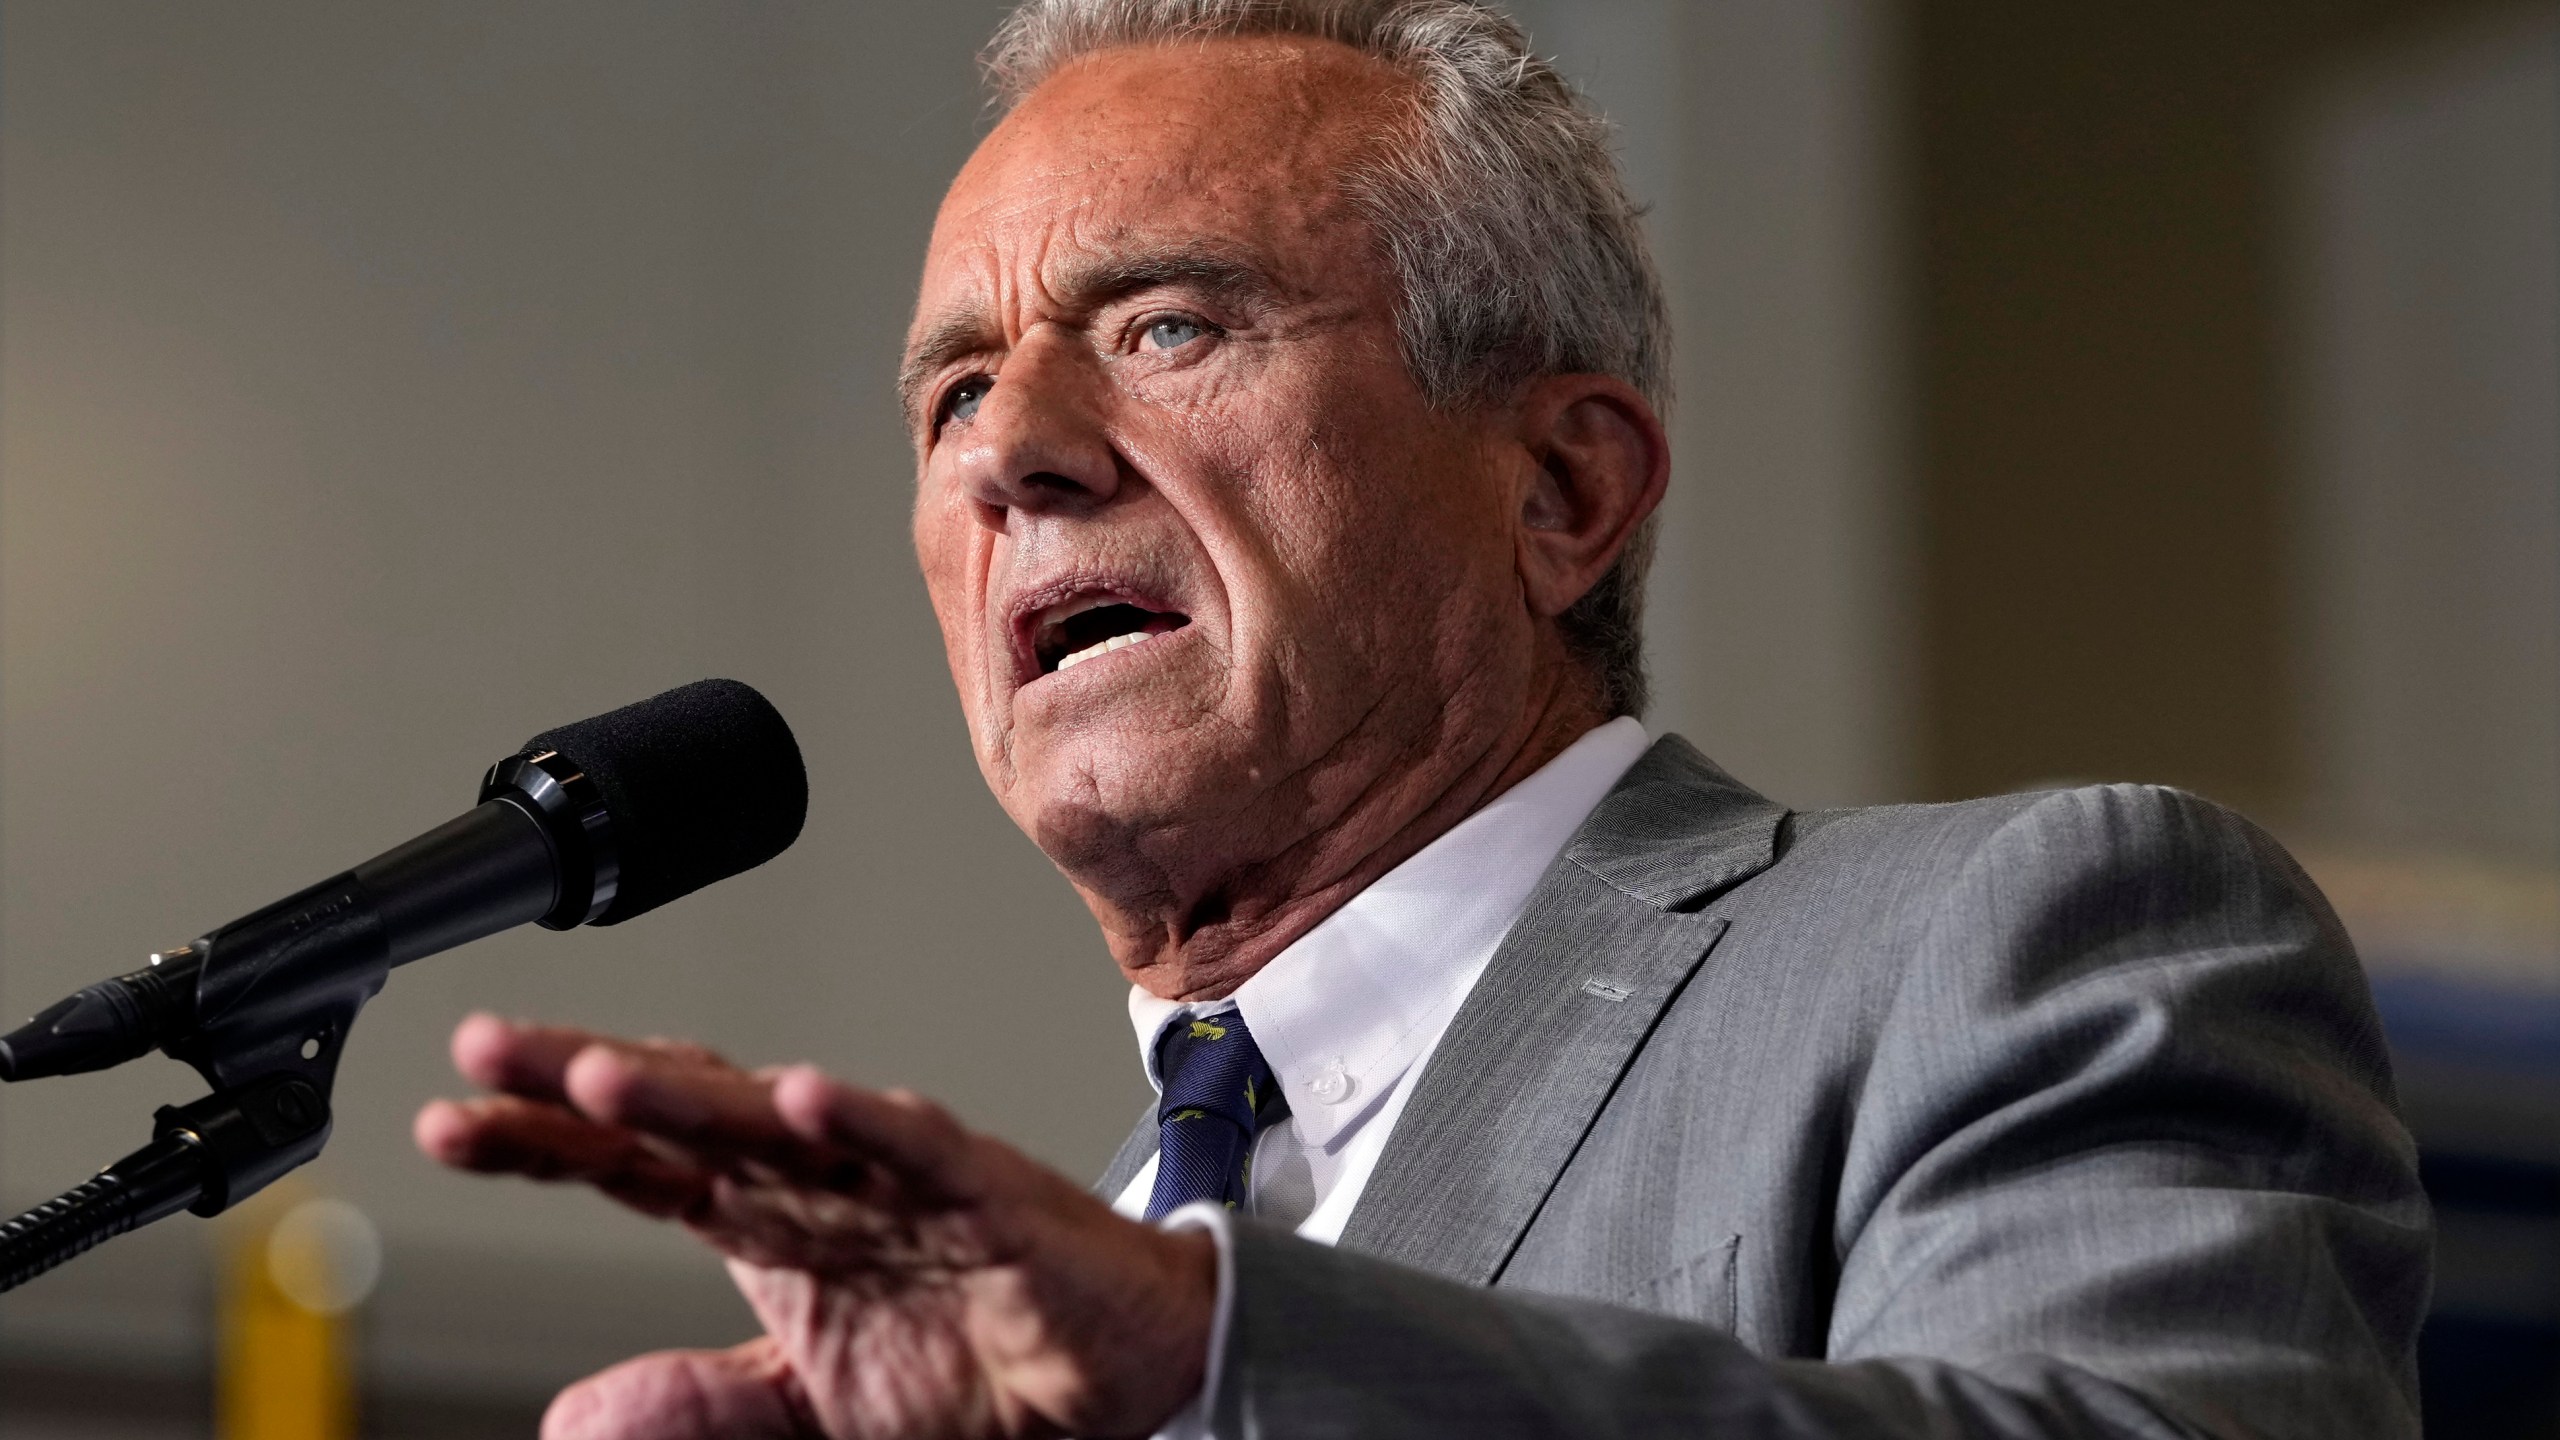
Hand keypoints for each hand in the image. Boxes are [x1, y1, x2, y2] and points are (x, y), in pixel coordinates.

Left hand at [414, 1014, 1213, 1439]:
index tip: (445, 1126)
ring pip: (781, 1116)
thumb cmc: (973, 1372)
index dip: (542, 1141)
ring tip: (598, 1075)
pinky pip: (922, 1145)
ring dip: (691, 1095)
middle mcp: (820, 1179)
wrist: (1120, 1382)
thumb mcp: (803, 1415)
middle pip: (683, 1110)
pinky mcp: (988, 1192)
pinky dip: (869, 1120)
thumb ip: (698, 1408)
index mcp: (770, 1220)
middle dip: (582, 1078)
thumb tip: (569, 1414)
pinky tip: (808, 1097)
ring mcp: (899, 1175)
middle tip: (486, 1050)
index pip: (635, 1165)